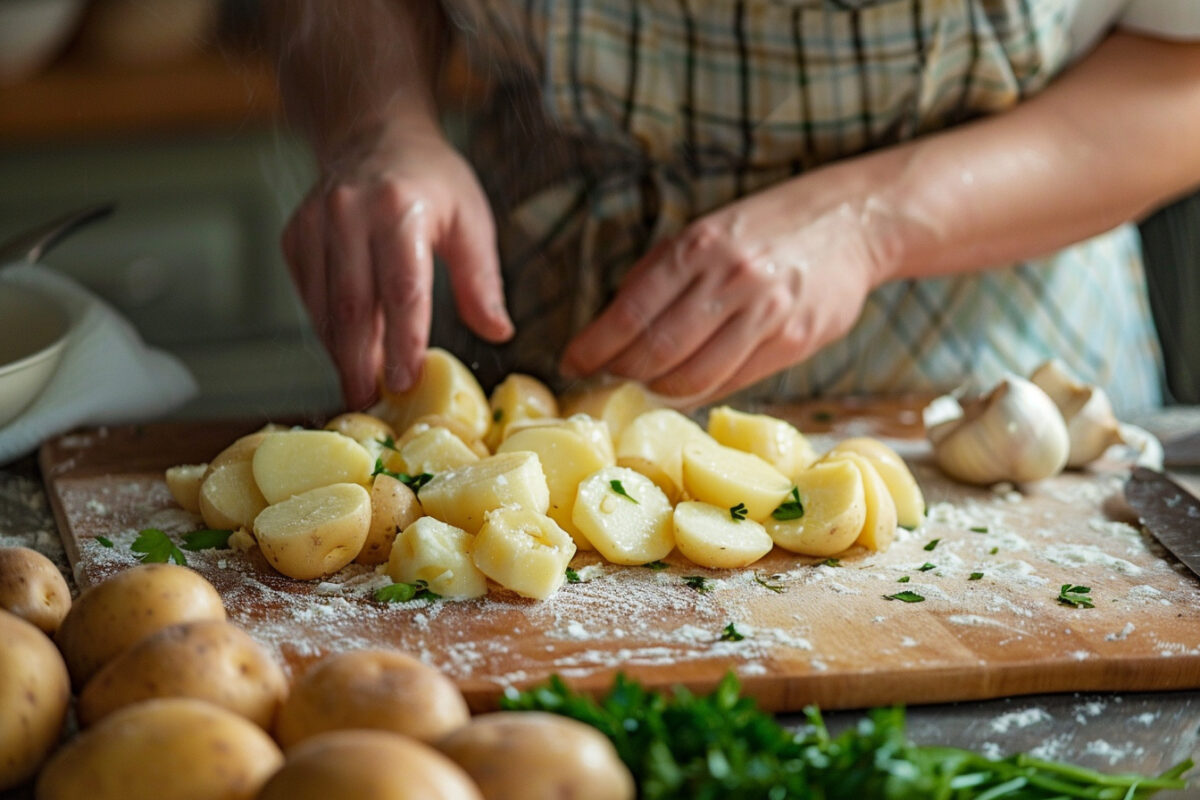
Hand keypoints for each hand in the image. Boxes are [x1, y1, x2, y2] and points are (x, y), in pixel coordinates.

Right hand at [282, 126, 512, 407]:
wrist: (375, 135)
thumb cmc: (432, 182)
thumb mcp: (471, 220)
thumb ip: (481, 280)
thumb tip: (498, 332)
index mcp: (400, 209)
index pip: (401, 289)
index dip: (402, 341)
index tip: (405, 382)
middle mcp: (349, 213)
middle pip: (352, 305)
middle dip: (360, 361)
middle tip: (369, 402)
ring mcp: (315, 223)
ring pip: (323, 306)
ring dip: (340, 353)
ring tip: (358, 389)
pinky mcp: (294, 235)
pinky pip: (308, 295)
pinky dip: (326, 329)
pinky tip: (345, 352)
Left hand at [560, 184, 883, 405]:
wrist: (852, 222)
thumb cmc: (767, 228)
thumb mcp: (706, 230)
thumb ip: (660, 273)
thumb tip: (610, 323)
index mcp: (699, 247)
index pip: (631, 312)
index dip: (594, 346)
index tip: (571, 363)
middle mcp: (731, 280)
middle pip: (658, 351)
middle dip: (623, 374)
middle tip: (606, 381)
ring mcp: (766, 314)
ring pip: (694, 377)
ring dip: (659, 392)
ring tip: (643, 389)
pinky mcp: (794, 342)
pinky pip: (733, 381)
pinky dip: (700, 392)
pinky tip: (684, 390)